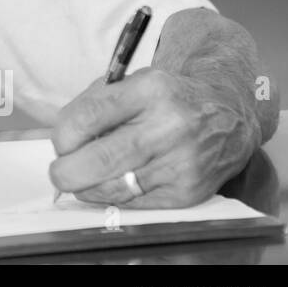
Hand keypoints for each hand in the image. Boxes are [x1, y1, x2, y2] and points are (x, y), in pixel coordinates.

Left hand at [49, 69, 260, 208]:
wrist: (228, 115)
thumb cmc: (168, 99)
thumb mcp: (134, 83)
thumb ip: (94, 104)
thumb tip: (61, 141)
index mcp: (150, 90)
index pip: (88, 117)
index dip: (63, 136)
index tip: (60, 142)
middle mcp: (170, 126)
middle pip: (100, 159)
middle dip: (66, 171)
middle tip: (59, 171)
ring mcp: (182, 162)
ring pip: (115, 188)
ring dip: (86, 187)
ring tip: (81, 179)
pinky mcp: (189, 192)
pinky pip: (135, 203)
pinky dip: (111, 198)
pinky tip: (108, 186)